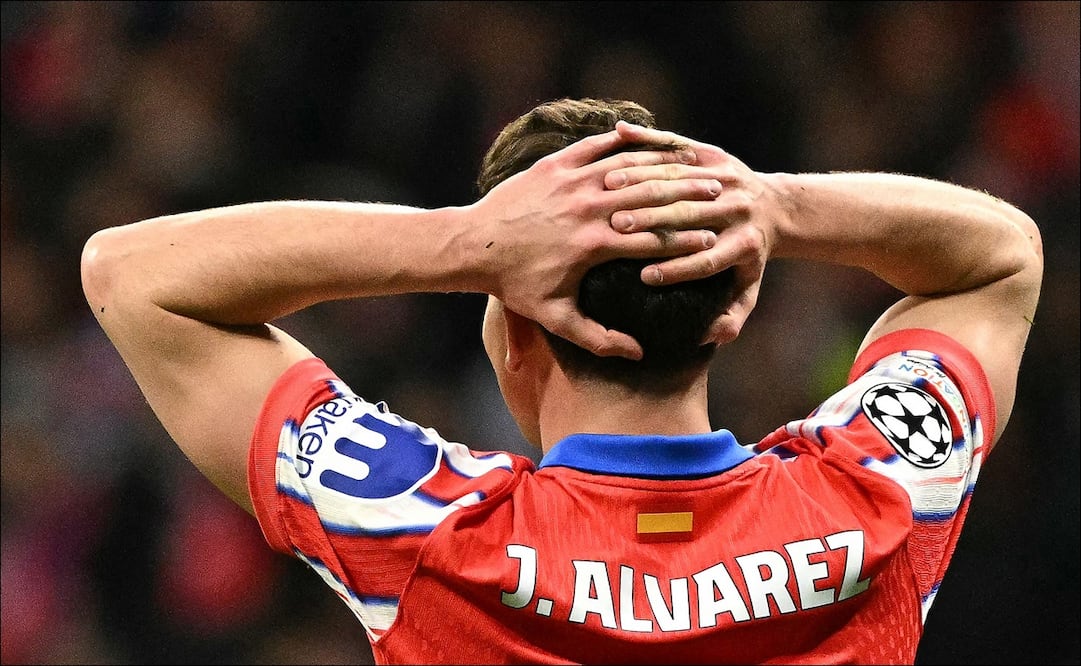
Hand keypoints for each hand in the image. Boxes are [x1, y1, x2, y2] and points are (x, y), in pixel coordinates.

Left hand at [470, 128, 724, 359]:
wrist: (472, 246)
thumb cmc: (514, 285)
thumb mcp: (555, 317)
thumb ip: (597, 338)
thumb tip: (637, 353)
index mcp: (591, 245)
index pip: (652, 239)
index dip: (686, 240)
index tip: (714, 240)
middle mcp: (585, 209)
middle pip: (649, 198)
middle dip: (687, 197)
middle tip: (719, 194)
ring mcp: (570, 182)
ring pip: (628, 168)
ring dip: (664, 167)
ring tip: (693, 167)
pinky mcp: (554, 165)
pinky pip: (596, 147)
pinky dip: (624, 143)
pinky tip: (648, 141)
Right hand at [604, 121, 781, 344]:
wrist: (774, 208)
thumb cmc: (750, 257)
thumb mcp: (748, 289)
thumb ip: (733, 316)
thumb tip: (715, 335)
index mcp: (745, 245)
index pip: (707, 260)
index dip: (678, 269)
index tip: (645, 278)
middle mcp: (738, 209)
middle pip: (691, 216)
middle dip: (653, 222)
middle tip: (617, 229)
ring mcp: (728, 179)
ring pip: (681, 180)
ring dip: (644, 184)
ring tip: (609, 191)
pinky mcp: (716, 157)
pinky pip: (678, 150)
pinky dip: (647, 150)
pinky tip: (618, 155)